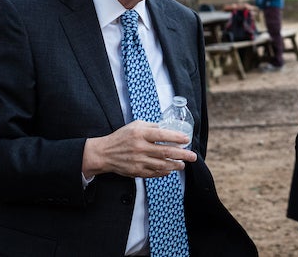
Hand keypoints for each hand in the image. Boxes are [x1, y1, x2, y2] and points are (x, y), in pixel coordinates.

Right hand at [82, 120, 196, 178]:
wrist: (104, 153)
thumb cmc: (121, 137)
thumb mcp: (135, 126)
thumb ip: (152, 127)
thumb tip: (169, 129)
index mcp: (140, 134)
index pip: (162, 135)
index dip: (176, 137)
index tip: (187, 139)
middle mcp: (140, 148)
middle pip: (165, 152)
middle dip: (182, 155)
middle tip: (193, 156)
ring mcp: (138, 161)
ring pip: (162, 165)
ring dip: (175, 165)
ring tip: (183, 164)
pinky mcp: (136, 171)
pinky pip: (154, 173)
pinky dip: (164, 172)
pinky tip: (170, 170)